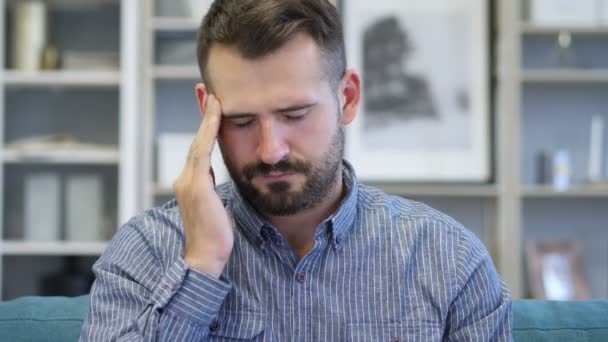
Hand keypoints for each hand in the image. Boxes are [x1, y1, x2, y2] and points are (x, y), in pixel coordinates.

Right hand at [173, 94, 232, 278]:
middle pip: (197, 139)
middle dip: (203, 114)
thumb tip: (219, 180)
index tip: (212, 106)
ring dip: (207, 117)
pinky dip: (208, 131)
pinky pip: (202, 152)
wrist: (206, 257)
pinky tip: (216, 115)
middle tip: (205, 89)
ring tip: (213, 96)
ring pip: (199, 142)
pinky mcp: (195, 186)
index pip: (200, 147)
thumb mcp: (217, 207)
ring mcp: (187, 182)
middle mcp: (185, 178)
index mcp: (192, 183)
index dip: (205, 126)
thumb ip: (214, 189)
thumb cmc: (216, 236)